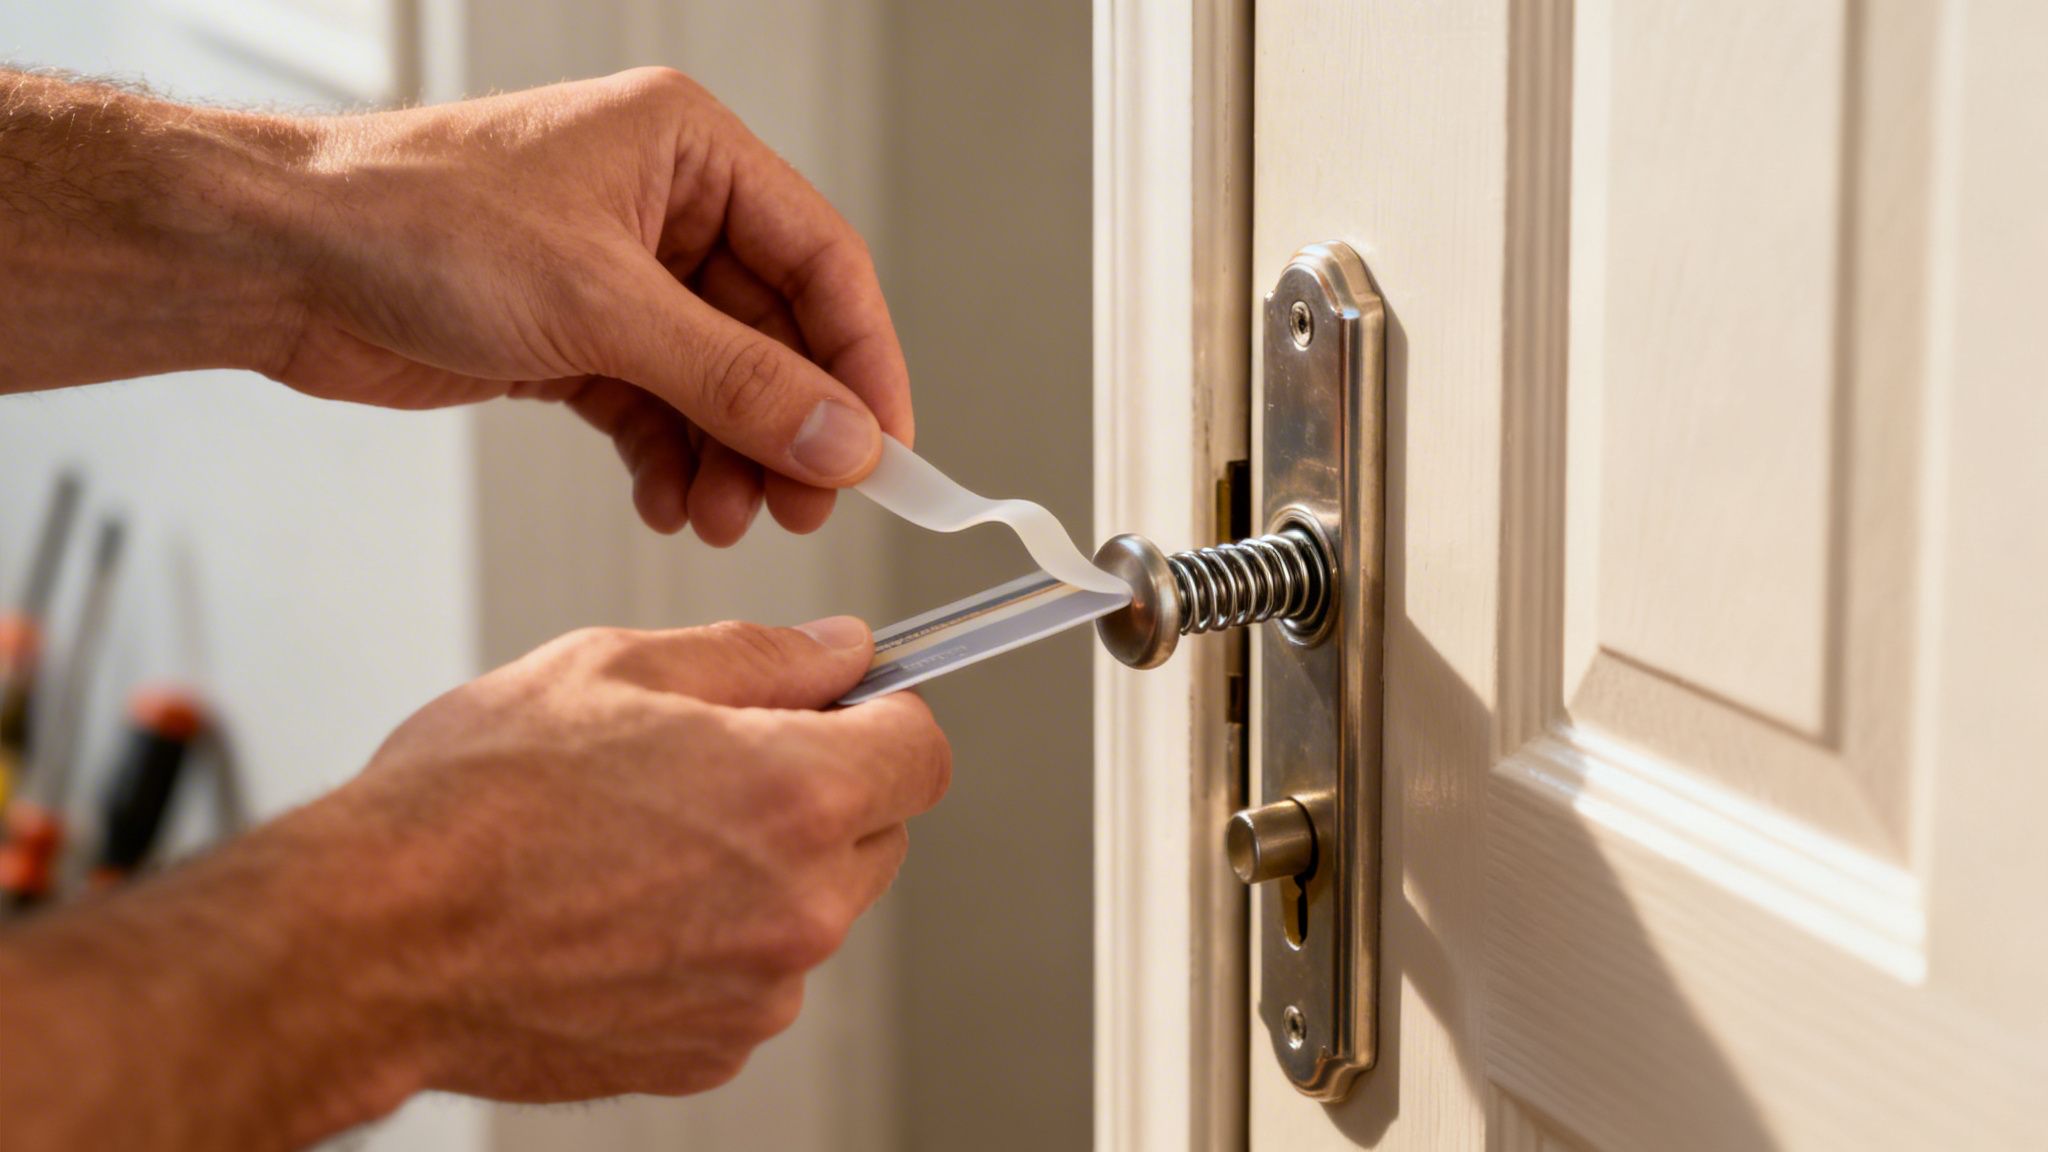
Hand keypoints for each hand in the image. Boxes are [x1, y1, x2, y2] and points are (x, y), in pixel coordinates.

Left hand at [276, 69, 912, 544]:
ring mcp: (619, 278)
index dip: (863, 361)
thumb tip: (841, 438)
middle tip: (807, 503)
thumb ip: (734, 380)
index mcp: (688, 151)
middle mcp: (663, 209)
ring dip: (730, 458)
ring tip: (728, 517)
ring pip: (717, 384)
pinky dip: (670, 462)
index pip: (821, 260)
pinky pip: (656, 410)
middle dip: (789, 428)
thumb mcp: (600, 306)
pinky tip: (670, 502)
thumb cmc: (409, 220)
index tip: (886, 448)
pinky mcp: (575, 339)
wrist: (277, 262)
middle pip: (775, 334)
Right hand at [315, 616, 949, 1100]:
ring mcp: (757, 993)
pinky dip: (714, 942)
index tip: (846, 706)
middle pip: (878, 832)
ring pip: (814, 908)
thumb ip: (759, 657)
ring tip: (644, 839)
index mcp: (795, 795)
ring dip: (766, 870)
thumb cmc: (471, 807)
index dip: (885, 715)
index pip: (923, 752)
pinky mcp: (708, 1051)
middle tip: (715, 762)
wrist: (373, 941)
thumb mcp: (615, 668)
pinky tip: (622, 907)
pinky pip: (752, 977)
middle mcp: (798, 906)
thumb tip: (838, 650)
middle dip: (824, 788)